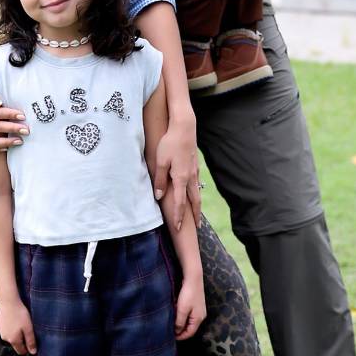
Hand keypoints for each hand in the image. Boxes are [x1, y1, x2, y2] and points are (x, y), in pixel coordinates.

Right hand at [0, 299, 36, 354]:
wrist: (8, 301)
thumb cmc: (20, 314)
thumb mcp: (28, 328)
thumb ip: (31, 341)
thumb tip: (33, 353)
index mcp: (14, 340)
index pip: (20, 351)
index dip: (27, 349)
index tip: (32, 343)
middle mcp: (5, 338)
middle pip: (15, 343)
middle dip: (21, 340)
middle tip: (27, 330)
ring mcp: (1, 331)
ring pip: (10, 336)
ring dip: (15, 333)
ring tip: (20, 324)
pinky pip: (6, 329)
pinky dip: (10, 327)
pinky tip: (14, 320)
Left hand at [153, 110, 200, 229]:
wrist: (184, 127)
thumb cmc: (170, 143)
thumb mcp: (160, 161)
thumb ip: (160, 180)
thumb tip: (158, 195)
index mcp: (181, 178)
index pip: (180, 202)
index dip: (179, 216)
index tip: (178, 228)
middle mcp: (190, 177)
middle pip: (194, 201)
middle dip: (194, 215)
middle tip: (197, 228)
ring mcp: (194, 171)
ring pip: (197, 193)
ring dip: (197, 206)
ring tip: (196, 215)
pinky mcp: (194, 166)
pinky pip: (196, 184)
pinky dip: (196, 194)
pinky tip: (193, 195)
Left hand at [174, 276, 205, 339]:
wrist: (193, 278)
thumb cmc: (188, 294)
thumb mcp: (182, 310)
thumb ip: (179, 322)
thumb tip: (177, 332)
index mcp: (198, 319)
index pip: (190, 333)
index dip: (181, 337)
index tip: (171, 338)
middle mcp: (201, 315)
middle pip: (191, 328)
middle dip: (181, 331)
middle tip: (170, 331)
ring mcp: (200, 309)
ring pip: (190, 321)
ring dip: (181, 323)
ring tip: (172, 324)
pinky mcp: (197, 303)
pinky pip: (190, 314)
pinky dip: (183, 317)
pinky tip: (176, 314)